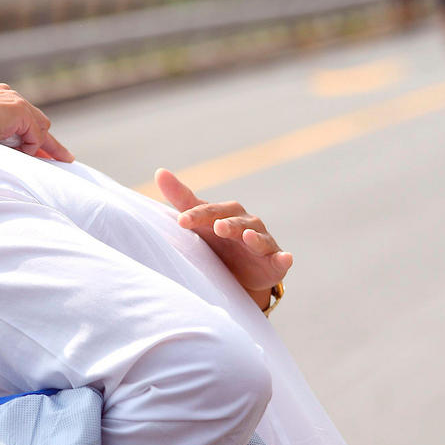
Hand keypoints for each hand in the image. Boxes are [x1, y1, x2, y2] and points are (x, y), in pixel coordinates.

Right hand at [0, 84, 72, 161]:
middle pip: (39, 120)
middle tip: (64, 158)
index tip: (40, 151)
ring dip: (42, 146)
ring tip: (53, 162)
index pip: (23, 117)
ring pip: (41, 127)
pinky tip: (21, 154)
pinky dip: (32, 147)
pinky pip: (36, 135)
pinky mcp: (20, 112)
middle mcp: (9, 95)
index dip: (32, 135)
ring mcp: (15, 101)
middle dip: (49, 141)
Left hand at [156, 168, 292, 308]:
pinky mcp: (275, 262)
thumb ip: (181, 197)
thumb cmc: (215, 240)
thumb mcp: (197, 221)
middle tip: (217, 227)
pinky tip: (285, 258)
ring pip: (258, 238)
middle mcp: (246, 224)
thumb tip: (160, 171)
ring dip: (254, 238)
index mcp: (225, 213)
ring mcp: (262, 242)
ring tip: (247, 237)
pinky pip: (280, 260)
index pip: (209, 211)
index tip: (180, 221)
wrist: (238, 273)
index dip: (196, 216)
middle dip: (228, 224)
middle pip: (236, 222)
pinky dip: (283, 259)